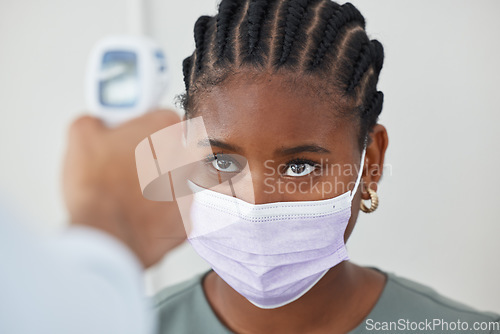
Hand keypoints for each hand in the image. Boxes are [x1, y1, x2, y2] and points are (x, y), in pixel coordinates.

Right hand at [63, 110, 187, 267]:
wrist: (106, 233)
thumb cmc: (98, 187)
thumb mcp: (82, 135)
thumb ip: (97, 120)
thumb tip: (98, 123)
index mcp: (166, 129)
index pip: (162, 118)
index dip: (143, 128)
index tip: (130, 136)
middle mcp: (185, 159)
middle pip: (172, 152)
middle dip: (152, 158)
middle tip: (125, 167)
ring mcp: (188, 192)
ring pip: (174, 184)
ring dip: (156, 187)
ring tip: (127, 195)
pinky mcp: (186, 221)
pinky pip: (172, 213)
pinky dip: (157, 214)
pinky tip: (135, 214)